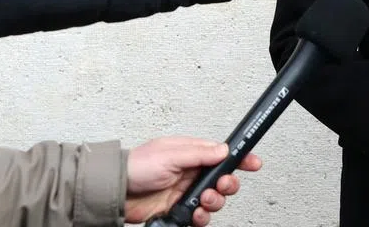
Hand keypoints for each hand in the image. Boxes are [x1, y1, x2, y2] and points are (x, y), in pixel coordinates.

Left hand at [124, 138, 261, 225]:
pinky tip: (195, 215)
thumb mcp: (170, 153)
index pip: (223, 155)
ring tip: (204, 202)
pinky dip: (201, 218)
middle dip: (228, 184)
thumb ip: (200, 153)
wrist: (115, 192)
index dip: (240, 158)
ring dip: (214, 202)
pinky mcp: (179, 210)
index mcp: (192, 154)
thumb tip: (224, 150)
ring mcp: (186, 193)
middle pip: (223, 180)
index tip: (253, 163)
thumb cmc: (137, 166)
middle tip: (221, 187)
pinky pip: (199, 217)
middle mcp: (191, 173)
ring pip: (214, 200)